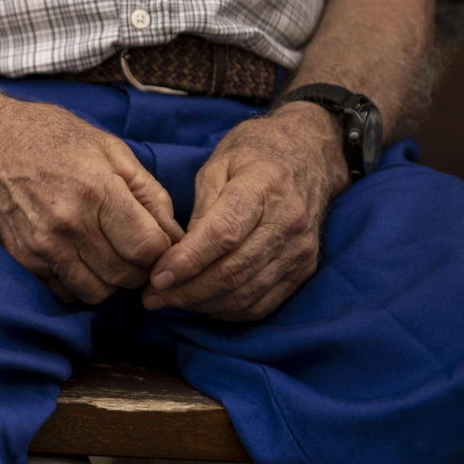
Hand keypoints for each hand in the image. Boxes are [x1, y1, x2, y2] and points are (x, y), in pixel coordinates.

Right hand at [0, 93, 180, 303]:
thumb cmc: (51, 137)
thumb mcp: (110, 149)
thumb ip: (148, 192)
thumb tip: (173, 234)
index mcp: (98, 192)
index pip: (148, 249)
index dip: (163, 250)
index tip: (159, 241)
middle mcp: (69, 225)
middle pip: (125, 276)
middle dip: (139, 268)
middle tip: (136, 250)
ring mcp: (42, 246)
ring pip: (96, 292)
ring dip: (110, 281)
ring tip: (109, 256)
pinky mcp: (22, 258)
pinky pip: (64, 292)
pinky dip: (79, 283)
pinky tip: (80, 259)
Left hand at [143, 103, 346, 320]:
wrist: (312, 152)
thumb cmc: (255, 154)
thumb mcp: (218, 165)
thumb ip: (199, 209)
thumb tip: (177, 255)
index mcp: (263, 186)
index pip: (223, 235)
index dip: (187, 261)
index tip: (156, 277)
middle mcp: (288, 220)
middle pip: (233, 271)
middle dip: (185, 292)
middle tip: (152, 297)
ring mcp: (300, 247)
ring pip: (246, 293)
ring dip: (201, 305)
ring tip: (170, 302)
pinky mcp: (304, 266)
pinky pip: (264, 303)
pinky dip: (229, 311)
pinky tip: (203, 305)